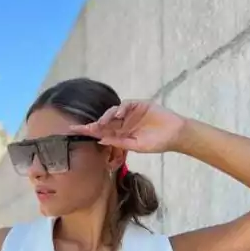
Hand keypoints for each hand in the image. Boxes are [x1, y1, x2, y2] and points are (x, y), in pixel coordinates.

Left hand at [69, 100, 186, 153]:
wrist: (175, 135)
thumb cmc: (157, 143)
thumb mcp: (137, 146)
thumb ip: (120, 142)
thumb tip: (101, 140)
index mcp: (121, 133)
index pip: (102, 132)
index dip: (89, 131)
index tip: (74, 132)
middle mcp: (123, 122)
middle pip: (104, 122)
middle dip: (92, 125)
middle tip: (81, 128)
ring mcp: (130, 113)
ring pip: (113, 112)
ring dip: (106, 117)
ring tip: (101, 124)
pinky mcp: (139, 105)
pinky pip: (126, 104)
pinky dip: (121, 108)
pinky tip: (118, 114)